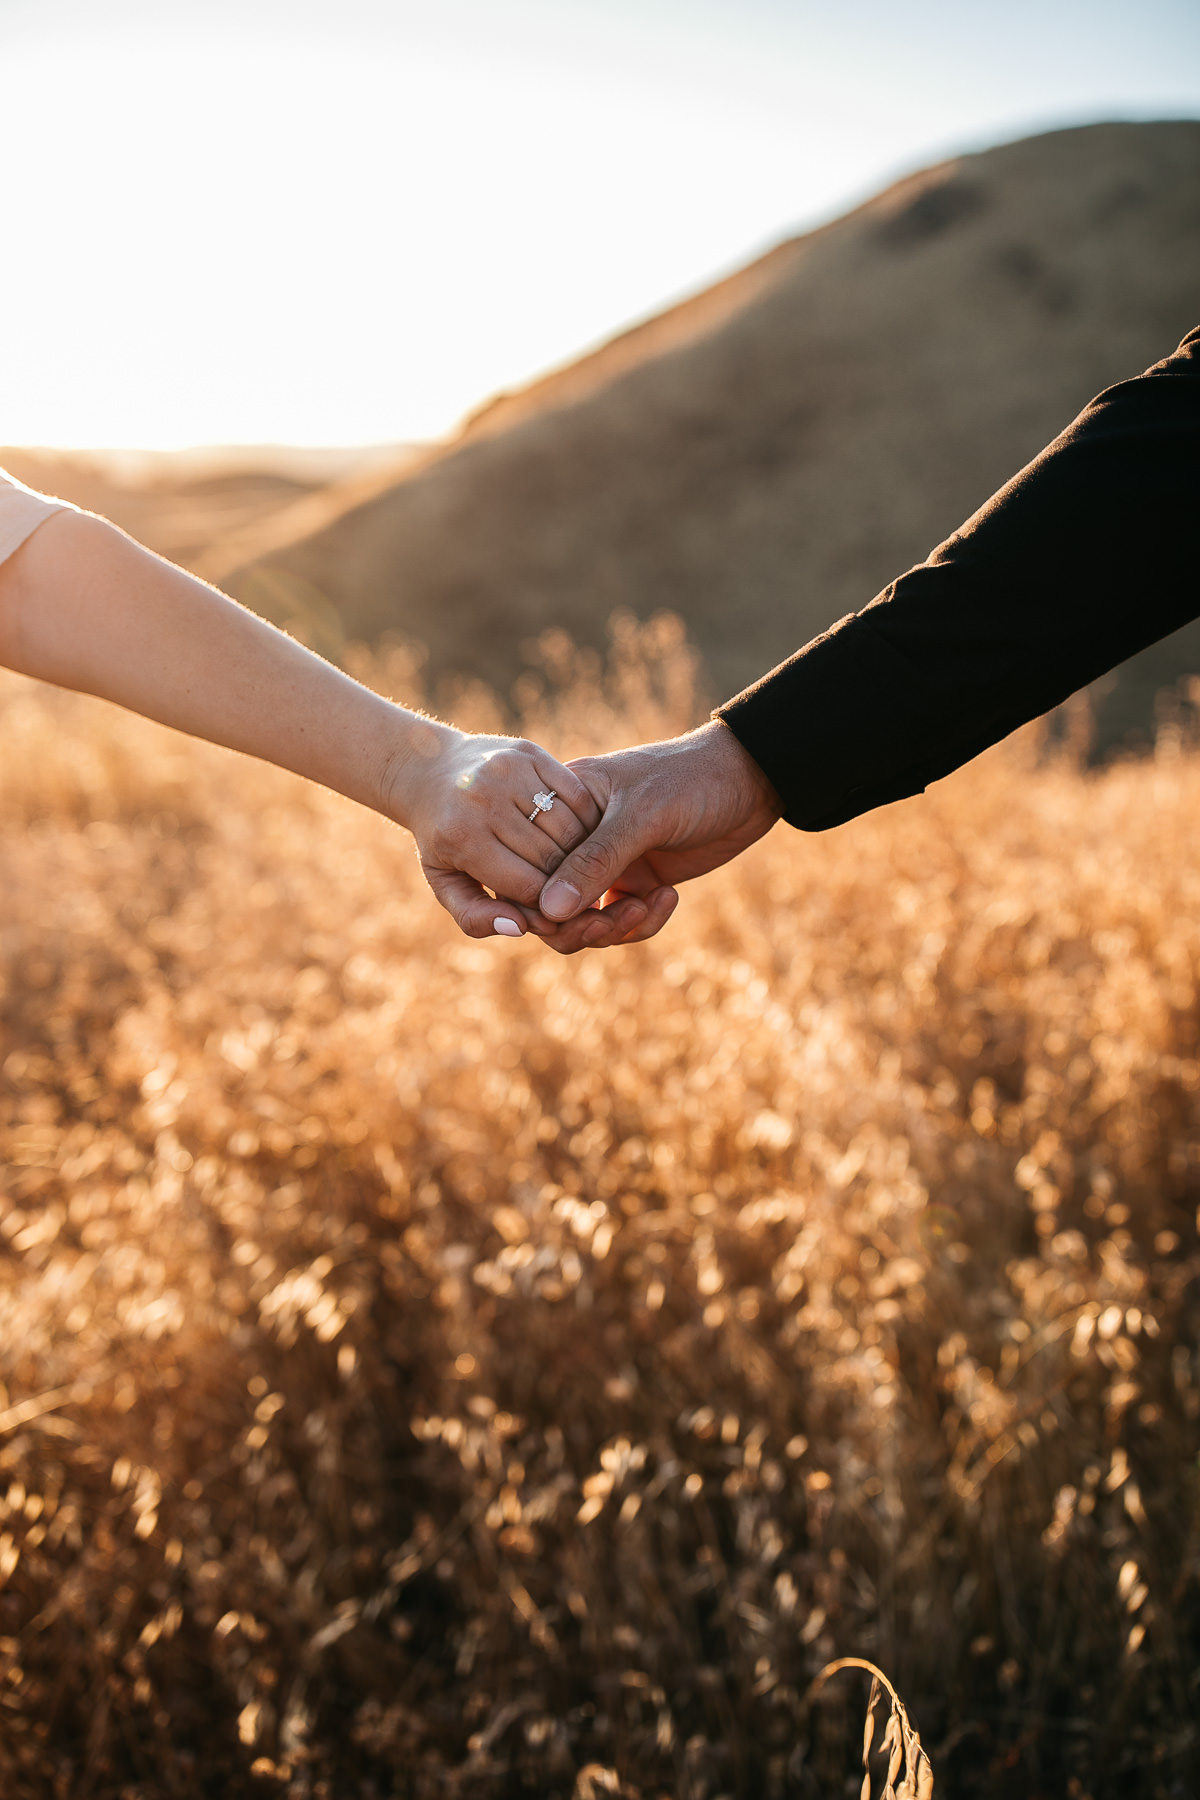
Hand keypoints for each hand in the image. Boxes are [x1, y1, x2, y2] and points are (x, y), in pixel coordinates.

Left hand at [381, 720, 606, 938]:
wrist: (430, 770)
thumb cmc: (442, 838)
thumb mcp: (446, 883)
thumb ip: (475, 916)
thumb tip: (519, 928)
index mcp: (463, 838)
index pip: (528, 887)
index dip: (549, 906)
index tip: (555, 910)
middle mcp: (485, 800)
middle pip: (552, 858)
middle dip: (568, 881)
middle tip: (574, 891)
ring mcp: (509, 772)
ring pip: (571, 828)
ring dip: (583, 853)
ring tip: (579, 866)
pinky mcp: (530, 752)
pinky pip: (577, 795)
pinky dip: (587, 819)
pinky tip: (583, 835)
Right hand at [533, 719, 781, 952]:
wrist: (753, 780)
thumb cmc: (692, 778)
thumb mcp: (643, 816)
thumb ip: (596, 862)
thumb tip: (548, 912)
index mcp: (564, 807)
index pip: (527, 864)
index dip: (535, 900)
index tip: (559, 920)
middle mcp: (578, 838)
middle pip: (550, 903)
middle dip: (578, 924)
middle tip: (611, 923)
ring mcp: (608, 863)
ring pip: (585, 921)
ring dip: (614, 927)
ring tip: (647, 907)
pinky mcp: (638, 882)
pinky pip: (622, 922)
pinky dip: (642, 922)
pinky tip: (670, 896)